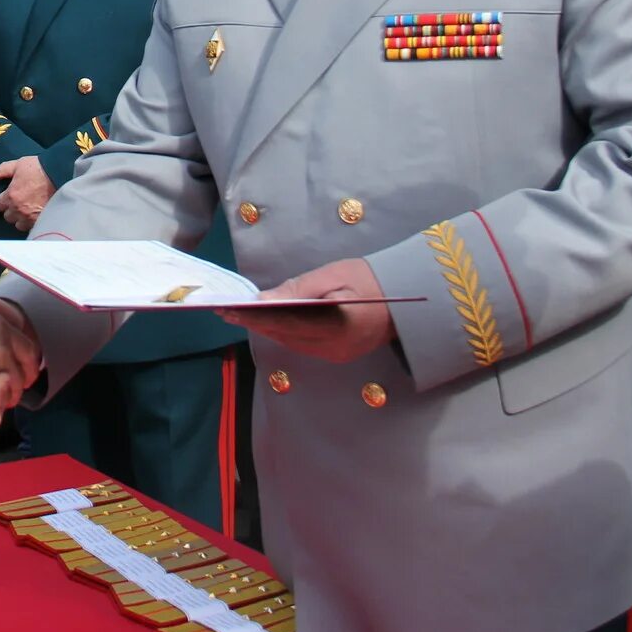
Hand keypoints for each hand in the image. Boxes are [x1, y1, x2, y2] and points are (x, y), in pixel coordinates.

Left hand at [0, 156, 53, 230]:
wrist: (60, 174)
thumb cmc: (39, 168)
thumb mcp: (19, 164)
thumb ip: (2, 170)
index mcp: (11, 196)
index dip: (3, 200)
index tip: (8, 196)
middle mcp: (18, 209)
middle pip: (8, 217)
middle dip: (11, 210)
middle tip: (18, 203)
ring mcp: (30, 217)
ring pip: (19, 224)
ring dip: (20, 219)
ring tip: (26, 211)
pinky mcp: (41, 220)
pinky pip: (31, 227)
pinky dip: (31, 222)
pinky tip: (35, 214)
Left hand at [219, 258, 394, 361]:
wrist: (405, 301)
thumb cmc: (369, 280)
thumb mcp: (333, 276)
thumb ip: (297, 290)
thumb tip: (263, 299)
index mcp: (335, 326)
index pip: (284, 323)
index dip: (254, 317)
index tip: (230, 309)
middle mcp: (334, 347)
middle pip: (284, 336)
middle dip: (255, 323)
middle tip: (227, 310)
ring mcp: (336, 355)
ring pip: (291, 343)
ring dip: (266, 329)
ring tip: (240, 314)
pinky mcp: (337, 355)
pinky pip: (302, 345)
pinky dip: (284, 333)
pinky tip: (268, 322)